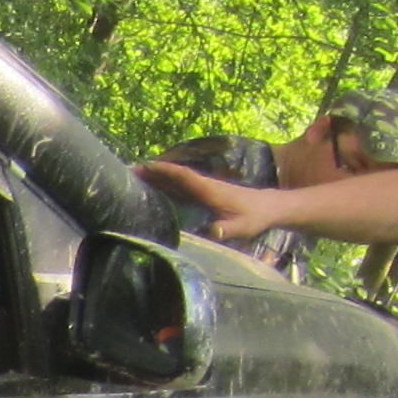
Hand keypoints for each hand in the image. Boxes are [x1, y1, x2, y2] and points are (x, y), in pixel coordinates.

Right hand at [137, 159, 285, 240]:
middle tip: (128, 171)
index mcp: (209, 190)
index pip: (183, 176)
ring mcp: (204, 189)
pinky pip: (181, 187)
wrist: (269, 208)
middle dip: (153, 172)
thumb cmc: (255, 217)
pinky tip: (155, 189)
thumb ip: (227, 229)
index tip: (144, 166)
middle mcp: (204, 185)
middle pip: (174, 176)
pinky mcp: (205, 194)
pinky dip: (166, 185)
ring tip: (135, 177)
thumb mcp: (242, 227)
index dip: (164, 171)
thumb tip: (212, 231)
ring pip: (176, 181)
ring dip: (157, 178)